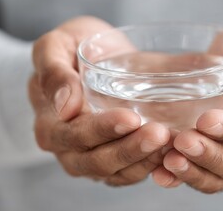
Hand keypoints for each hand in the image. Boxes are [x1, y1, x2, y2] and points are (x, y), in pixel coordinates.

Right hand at [29, 16, 169, 185]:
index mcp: (50, 126)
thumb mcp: (54, 47)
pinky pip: (132, 173)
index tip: (131, 117)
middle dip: (130, 149)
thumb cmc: (70, 50)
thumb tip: (65, 107)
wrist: (92, 58)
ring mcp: (92, 160)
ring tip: (170, 142)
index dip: (103, 129)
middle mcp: (69, 150)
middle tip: (159, 133)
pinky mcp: (115, 163)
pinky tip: (172, 151)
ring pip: (119, 172)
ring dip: (145, 160)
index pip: (75, 135)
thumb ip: (54, 72)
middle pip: (99, 161)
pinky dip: (152, 166)